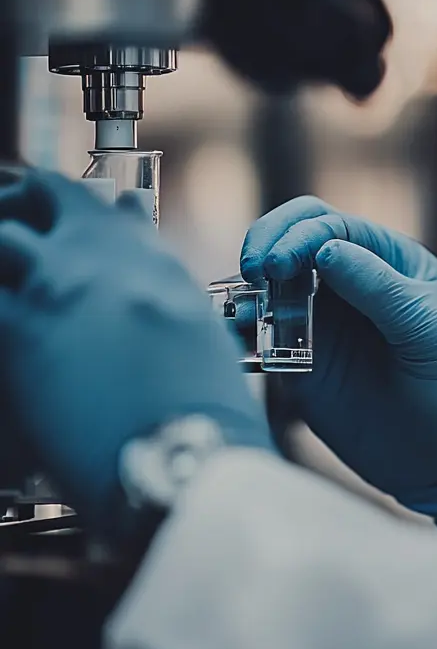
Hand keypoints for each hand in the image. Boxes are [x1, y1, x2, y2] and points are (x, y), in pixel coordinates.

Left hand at [0, 170, 274, 536]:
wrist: (189, 452)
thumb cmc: (203, 409)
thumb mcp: (195, 332)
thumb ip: (161, 287)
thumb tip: (141, 263)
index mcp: (153, 260)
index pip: (94, 203)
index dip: (58, 203)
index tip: (43, 210)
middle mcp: (106, 258)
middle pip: (37, 196)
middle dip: (14, 206)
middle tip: (9, 238)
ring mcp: (60, 287)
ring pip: (2, 236)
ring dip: (3, 250)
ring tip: (7, 289)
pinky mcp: (20, 330)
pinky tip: (3, 332)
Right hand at [240, 197, 436, 537]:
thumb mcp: (426, 331)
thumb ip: (378, 287)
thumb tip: (324, 249)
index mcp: (386, 259)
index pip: (331, 225)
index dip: (298, 235)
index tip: (277, 264)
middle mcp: (348, 280)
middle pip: (290, 239)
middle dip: (266, 245)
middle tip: (252, 274)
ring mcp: (319, 319)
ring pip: (268, 284)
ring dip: (246, 289)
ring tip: (238, 312)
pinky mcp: (297, 360)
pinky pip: (258, 333)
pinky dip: (239, 331)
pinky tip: (231, 340)